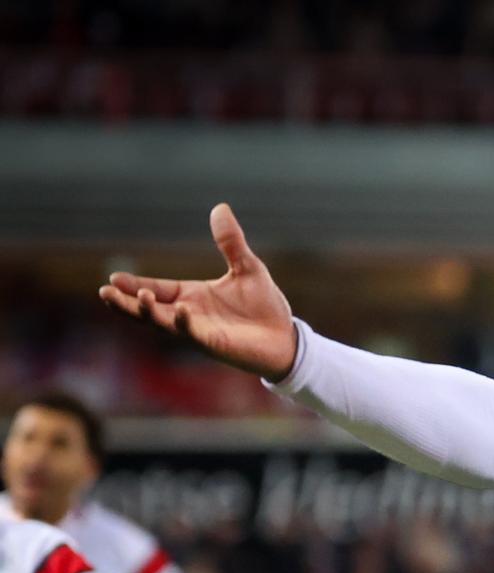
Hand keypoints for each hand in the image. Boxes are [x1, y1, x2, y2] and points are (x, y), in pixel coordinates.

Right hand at [98, 203, 297, 379]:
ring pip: (165, 324)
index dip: (135, 286)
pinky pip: (194, 334)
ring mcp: (200, 331)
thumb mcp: (247, 267)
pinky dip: (186, 323)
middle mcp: (190, 314)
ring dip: (149, 313)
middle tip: (105, 293)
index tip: (113, 279)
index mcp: (192, 296)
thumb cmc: (265, 306)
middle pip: (149, 310)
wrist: (287, 337)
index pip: (157, 289)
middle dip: (127, 303)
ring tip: (140, 299)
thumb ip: (230, 242)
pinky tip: (182, 311)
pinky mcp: (215, 344)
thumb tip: (220, 207)